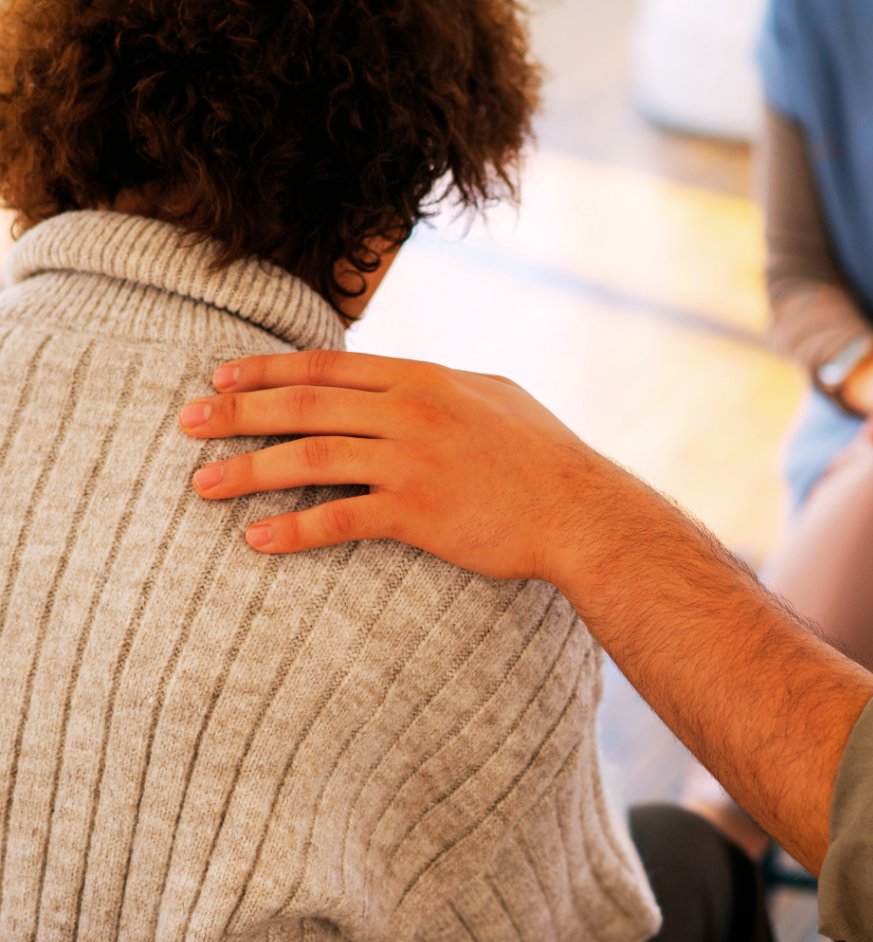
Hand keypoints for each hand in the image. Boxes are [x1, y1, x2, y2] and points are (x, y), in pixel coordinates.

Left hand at [179, 350, 635, 585]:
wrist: (580, 509)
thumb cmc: (542, 454)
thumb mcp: (494, 396)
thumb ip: (441, 385)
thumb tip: (405, 380)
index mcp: (423, 379)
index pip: (328, 366)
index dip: (267, 371)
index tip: (220, 379)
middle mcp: (410, 412)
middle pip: (306, 405)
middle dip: (239, 414)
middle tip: (188, 424)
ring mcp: (412, 461)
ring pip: (312, 458)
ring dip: (250, 470)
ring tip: (201, 484)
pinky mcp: (419, 514)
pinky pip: (342, 519)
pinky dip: (296, 531)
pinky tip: (258, 540)